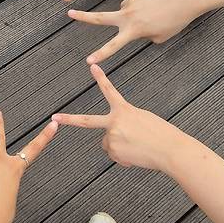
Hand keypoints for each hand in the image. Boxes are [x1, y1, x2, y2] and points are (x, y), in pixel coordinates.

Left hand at [53, 64, 185, 172]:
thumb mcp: (142, 119)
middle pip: (86, 121)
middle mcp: (114, 122)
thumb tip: (111, 138)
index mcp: (124, 110)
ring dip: (120, 146)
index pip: (109, 90)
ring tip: (137, 146)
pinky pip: (114, 155)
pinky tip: (136, 155)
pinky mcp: (114, 151)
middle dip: (69, 119)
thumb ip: (123, 123)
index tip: (91, 66)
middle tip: (54, 117)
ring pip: (108, 143)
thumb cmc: (160, 133)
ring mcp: (112, 137)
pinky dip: (124, 156)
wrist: (169, 149)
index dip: (100, 78)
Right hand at [69, 0, 205, 63]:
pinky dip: (141, 9)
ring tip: (156, 15)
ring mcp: (131, 2)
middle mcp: (128, 15)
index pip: (113, 45)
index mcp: (135, 30)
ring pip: (126, 14)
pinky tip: (155, 7)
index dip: (100, 54)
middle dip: (83, 17)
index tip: (88, 61)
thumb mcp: (160, 37)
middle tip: (69, 13)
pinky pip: (134, 5)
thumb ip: (143, 36)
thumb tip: (133, 28)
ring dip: (135, 18)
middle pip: (101, 17)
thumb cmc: (176, 20)